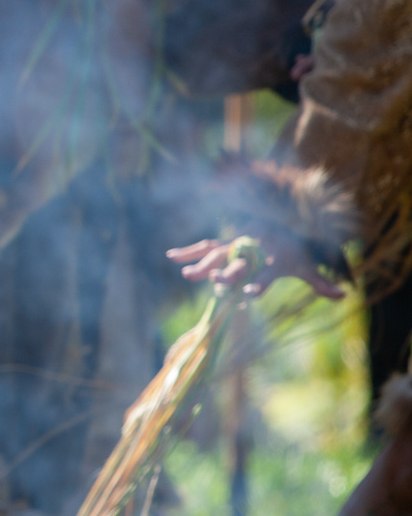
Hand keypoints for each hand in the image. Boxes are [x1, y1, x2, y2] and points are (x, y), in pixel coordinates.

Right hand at [169, 233, 344, 299]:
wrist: (279, 219)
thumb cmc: (291, 249)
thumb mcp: (306, 264)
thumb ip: (320, 281)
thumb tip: (345, 295)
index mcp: (272, 259)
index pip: (266, 275)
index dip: (258, 285)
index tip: (249, 295)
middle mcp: (251, 251)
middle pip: (236, 263)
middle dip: (224, 272)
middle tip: (213, 281)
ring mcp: (235, 245)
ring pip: (216, 254)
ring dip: (200, 263)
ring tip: (184, 274)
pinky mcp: (224, 243)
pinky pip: (204, 246)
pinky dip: (188, 251)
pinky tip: (169, 256)